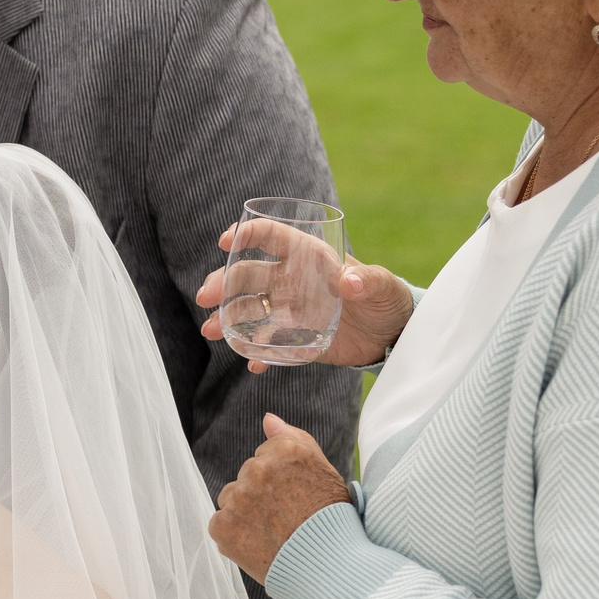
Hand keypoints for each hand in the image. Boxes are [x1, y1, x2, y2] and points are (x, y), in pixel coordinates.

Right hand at [197, 235, 413, 373]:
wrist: (393, 336)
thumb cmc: (388, 300)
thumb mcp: (382, 286)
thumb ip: (367, 280)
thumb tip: (350, 281)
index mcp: (308, 257)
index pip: (272, 237)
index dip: (247, 235)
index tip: (225, 241)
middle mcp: (290, 280)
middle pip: (247, 275)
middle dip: (223, 283)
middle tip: (206, 298)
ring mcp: (288, 310)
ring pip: (248, 310)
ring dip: (227, 318)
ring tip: (211, 331)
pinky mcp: (293, 339)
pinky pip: (267, 345)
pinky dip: (256, 354)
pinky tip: (251, 363)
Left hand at [209, 413, 353, 582]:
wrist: (330, 567)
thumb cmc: (331, 519)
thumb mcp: (322, 469)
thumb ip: (293, 438)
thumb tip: (268, 419)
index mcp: (285, 451)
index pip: (265, 454)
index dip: (281, 478)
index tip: (295, 494)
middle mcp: (258, 469)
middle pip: (248, 475)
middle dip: (261, 493)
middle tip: (285, 517)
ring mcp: (238, 498)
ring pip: (232, 498)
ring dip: (245, 512)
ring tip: (273, 532)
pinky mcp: (222, 526)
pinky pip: (220, 524)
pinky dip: (235, 535)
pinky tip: (259, 544)